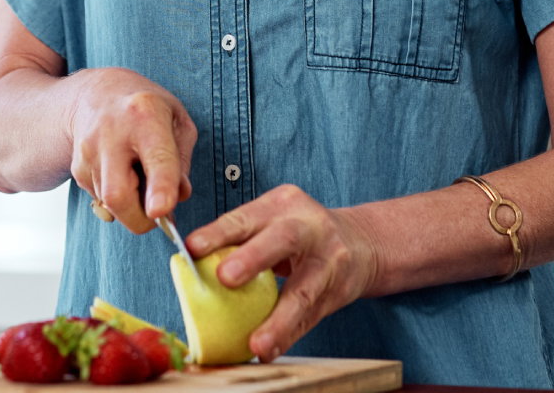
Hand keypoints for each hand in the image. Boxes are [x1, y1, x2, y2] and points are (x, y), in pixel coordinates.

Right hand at [67, 68, 196, 233]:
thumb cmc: (146, 108)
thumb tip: (177, 198)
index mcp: (145, 114)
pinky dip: (117, 199)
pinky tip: (121, 172)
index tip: (160, 210)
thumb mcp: (178, 121)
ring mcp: (88, 151)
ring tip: (139, 175)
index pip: (156, 158)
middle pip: (118, 195)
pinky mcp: (77, 168)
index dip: (160, 188)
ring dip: (131, 206)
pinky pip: (100, 200)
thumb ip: (182, 161)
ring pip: (109, 204)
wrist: (96, 94)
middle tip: (157, 214)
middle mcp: (112, 132)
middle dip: (139, 219)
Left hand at [186, 185, 380, 361]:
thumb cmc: (300, 231)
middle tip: (225, 278)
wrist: (362, 242)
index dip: (218, 232)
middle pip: (282, 239)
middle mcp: (308, 227)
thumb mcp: (274, 219)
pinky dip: (288, 335)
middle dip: (253, 258)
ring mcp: (329, 259)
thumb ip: (241, 236)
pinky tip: (271, 350)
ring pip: (303, 291)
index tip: (192, 248)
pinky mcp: (338, 290)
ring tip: (256, 344)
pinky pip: (310, 316)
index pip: (245, 216)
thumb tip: (191, 262)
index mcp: (282, 204)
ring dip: (278, 320)